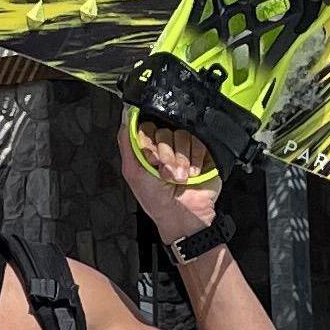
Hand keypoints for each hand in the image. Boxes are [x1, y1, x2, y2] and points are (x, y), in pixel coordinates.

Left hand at [117, 117, 220, 243]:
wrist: (183, 216)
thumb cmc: (155, 200)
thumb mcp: (132, 172)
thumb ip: (126, 141)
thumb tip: (125, 113)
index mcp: (150, 147)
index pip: (147, 126)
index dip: (148, 143)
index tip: (150, 161)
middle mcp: (167, 145)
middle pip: (165, 130)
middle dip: (165, 155)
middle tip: (166, 174)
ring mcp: (186, 147)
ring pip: (183, 134)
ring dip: (180, 160)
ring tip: (180, 178)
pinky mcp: (203, 150)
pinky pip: (199, 140)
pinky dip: (195, 159)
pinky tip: (193, 174)